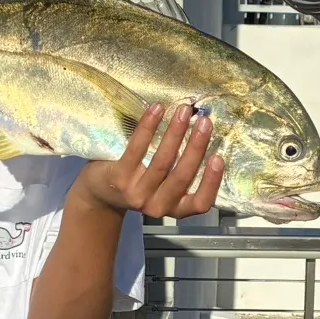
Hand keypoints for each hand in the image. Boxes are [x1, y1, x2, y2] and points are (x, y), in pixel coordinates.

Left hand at [77, 104, 223, 218]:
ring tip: (184, 111)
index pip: (200, 204)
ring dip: (176, 132)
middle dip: (196, 146)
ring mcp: (136, 194)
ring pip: (162, 162)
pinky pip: (137, 149)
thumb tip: (206, 134)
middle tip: (205, 122)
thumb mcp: (165, 188)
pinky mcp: (118, 178)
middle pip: (182, 176)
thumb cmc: (141, 184)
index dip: (211, 182)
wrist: (101, 194)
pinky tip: (157, 110)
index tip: (218, 157)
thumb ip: (183, 172)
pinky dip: (148, 127)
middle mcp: (157, 206)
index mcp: (175, 208)